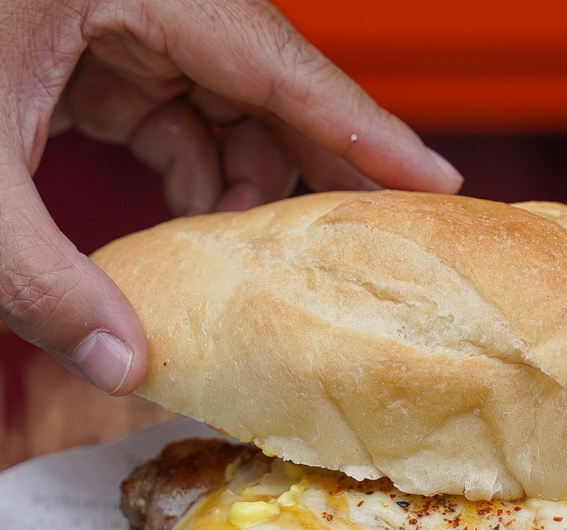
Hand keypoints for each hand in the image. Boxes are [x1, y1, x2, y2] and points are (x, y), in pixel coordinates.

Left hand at [0, 0, 461, 395]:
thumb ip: (45, 280)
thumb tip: (127, 371)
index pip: (279, 61)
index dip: (365, 127)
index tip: (435, 179)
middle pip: (263, 81)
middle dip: (301, 167)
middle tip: (345, 243)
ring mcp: (109, 4)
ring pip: (218, 95)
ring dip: (233, 177)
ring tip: (243, 253)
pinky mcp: (82, 32)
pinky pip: (167, 99)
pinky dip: (181, 161)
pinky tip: (183, 219)